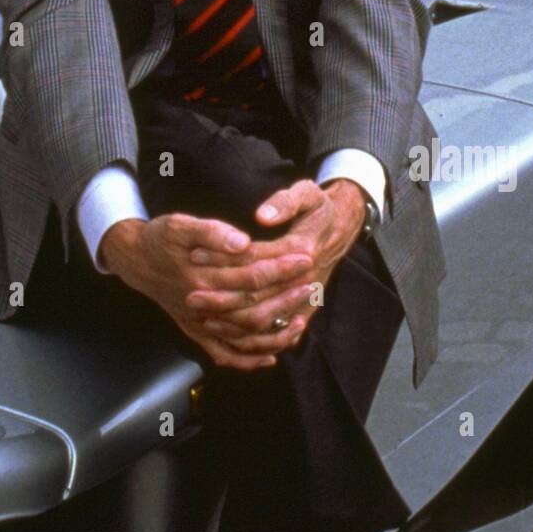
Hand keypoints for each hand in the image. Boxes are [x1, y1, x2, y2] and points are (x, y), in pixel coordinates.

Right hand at [100, 212, 316, 370]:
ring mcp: (200, 324)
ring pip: (245, 337)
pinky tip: (271, 357)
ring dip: (276, 332)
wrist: (135, 260)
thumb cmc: (161, 238)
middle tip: (314, 284)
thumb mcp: (180, 224)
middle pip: (254, 308)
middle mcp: (204, 306)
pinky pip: (226, 354)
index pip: (251, 276)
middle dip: (287, 298)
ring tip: (303, 319)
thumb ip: (212, 232)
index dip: (281, 268)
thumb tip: (243, 243)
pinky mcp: (197, 332)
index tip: (305, 258)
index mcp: (202, 278)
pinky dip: (249, 359)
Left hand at [182, 178, 366, 352]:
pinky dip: (252, 338)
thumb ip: (285, 202)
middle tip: (191, 297)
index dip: (223, 257)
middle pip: (257, 296)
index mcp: (300, 249)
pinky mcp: (304, 311)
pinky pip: (276, 333)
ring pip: (265, 320)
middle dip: (222, 298)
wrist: (341, 229)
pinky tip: (230, 332)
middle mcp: (303, 279)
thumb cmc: (318, 209)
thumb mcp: (307, 193)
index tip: (195, 254)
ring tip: (202, 316)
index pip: (255, 258)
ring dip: (232, 322)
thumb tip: (262, 217)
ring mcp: (305, 298)